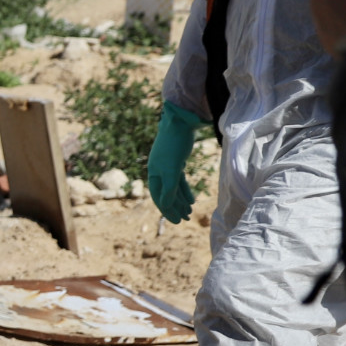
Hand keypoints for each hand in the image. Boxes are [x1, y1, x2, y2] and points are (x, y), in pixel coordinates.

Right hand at [147, 101, 205, 222]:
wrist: (179, 124)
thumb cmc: (174, 146)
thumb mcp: (172, 168)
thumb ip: (169, 187)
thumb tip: (166, 205)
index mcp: (154, 174)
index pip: (159, 197)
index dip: (167, 210)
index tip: (176, 222)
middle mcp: (159, 172)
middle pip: (166, 194)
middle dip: (175, 208)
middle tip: (185, 220)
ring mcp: (168, 167)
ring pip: (174, 188)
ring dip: (181, 200)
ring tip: (189, 211)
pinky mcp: (177, 162)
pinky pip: (179, 181)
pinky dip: (184, 190)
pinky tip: (191, 198)